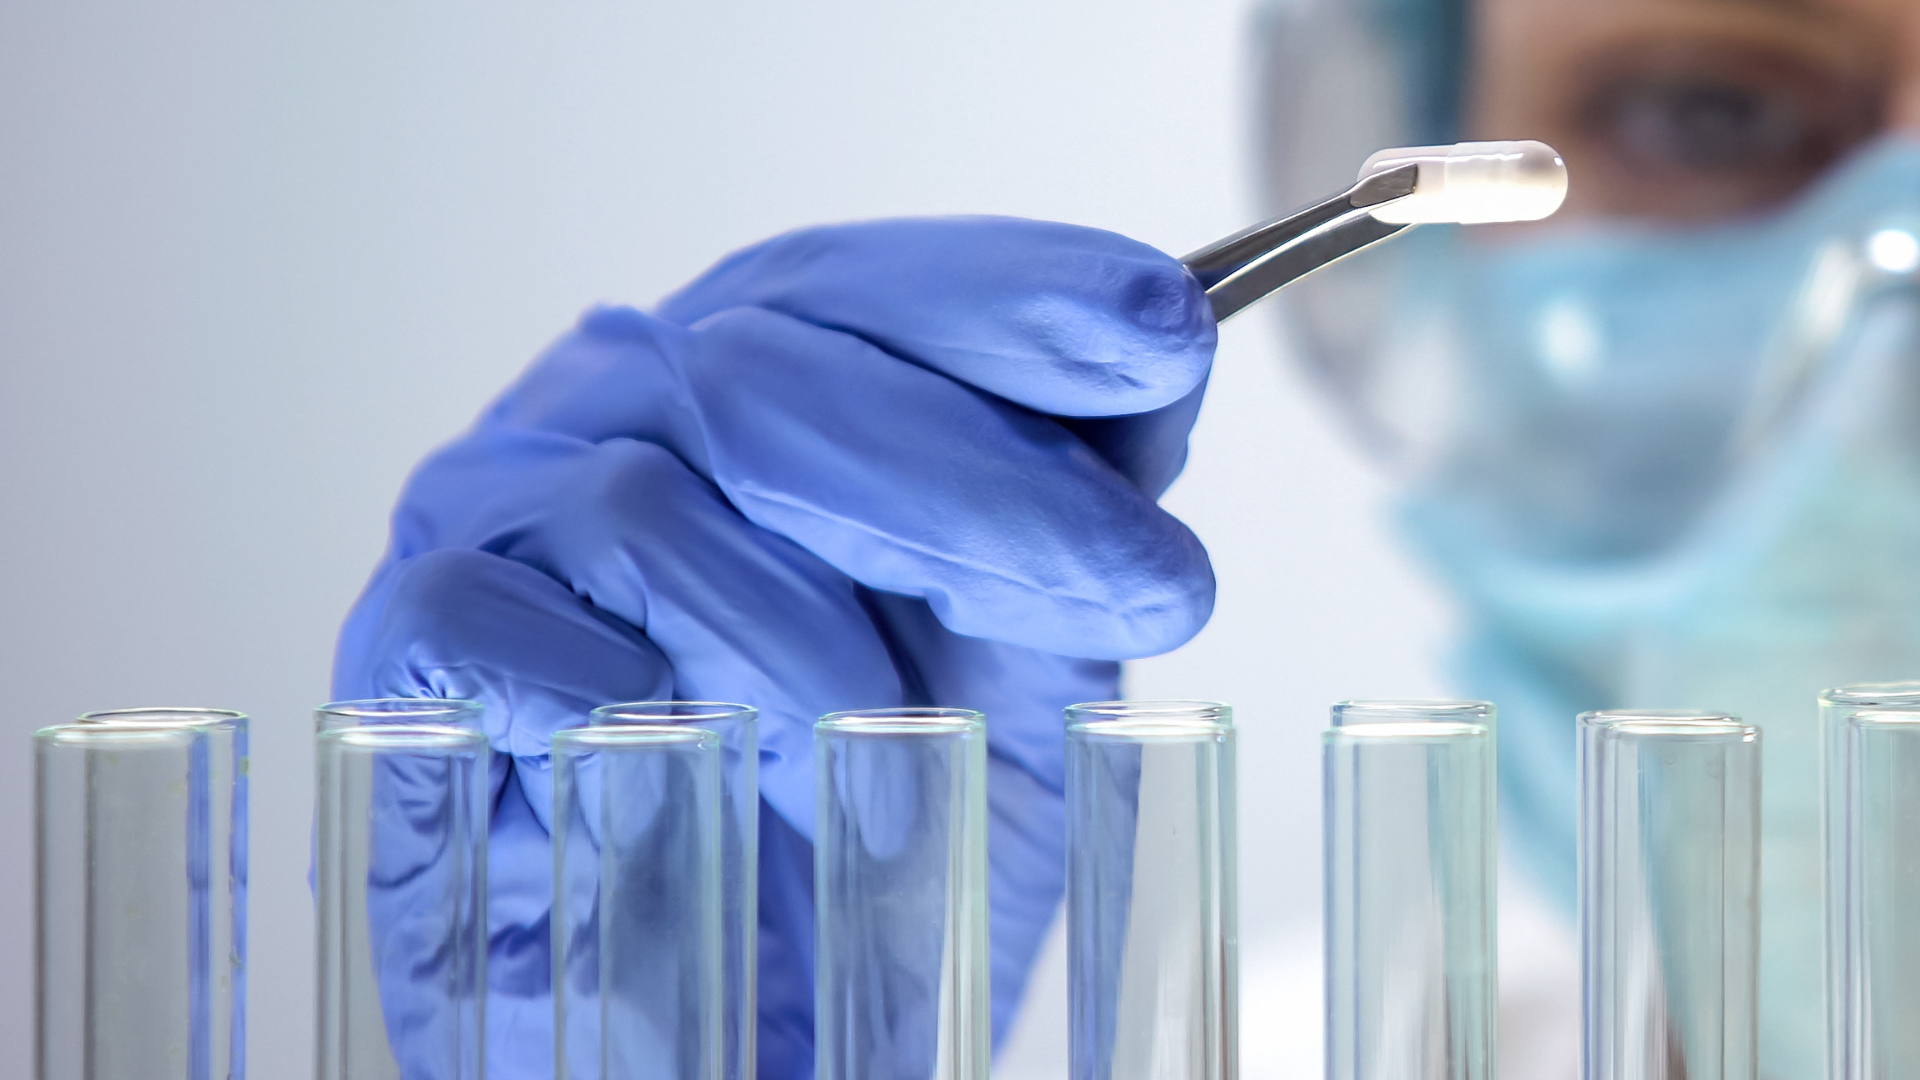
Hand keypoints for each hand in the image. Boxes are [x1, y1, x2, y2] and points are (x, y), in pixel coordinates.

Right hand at [333, 215, 1217, 1078]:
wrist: (736, 1013)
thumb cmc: (866, 829)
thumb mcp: (1016, 671)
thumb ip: (1061, 518)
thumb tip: (1154, 363)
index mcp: (757, 380)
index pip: (866, 285)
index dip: (1014, 299)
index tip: (1157, 339)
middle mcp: (618, 412)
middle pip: (772, 365)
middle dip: (981, 485)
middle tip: (1143, 586)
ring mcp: (498, 515)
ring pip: (653, 504)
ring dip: (814, 657)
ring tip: (896, 779)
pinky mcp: (407, 650)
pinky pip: (486, 621)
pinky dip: (607, 698)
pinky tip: (677, 757)